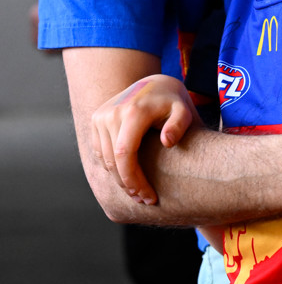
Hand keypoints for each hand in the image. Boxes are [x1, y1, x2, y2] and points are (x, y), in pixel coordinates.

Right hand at [92, 74, 198, 204]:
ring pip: (104, 159)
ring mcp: (101, 115)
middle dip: (127, 185)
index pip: (125, 154)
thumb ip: (179, 125)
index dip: (134, 180)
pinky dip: (112, 167)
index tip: (149, 197)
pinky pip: (99, 151)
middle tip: (145, 200)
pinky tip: (128, 177)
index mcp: (133, 111)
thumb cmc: (173, 102)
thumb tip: (167, 142)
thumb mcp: (183, 110)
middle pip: (113, 161)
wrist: (156, 84)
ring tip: (138, 192)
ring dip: (119, 180)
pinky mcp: (96, 119)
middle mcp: (112, 112)